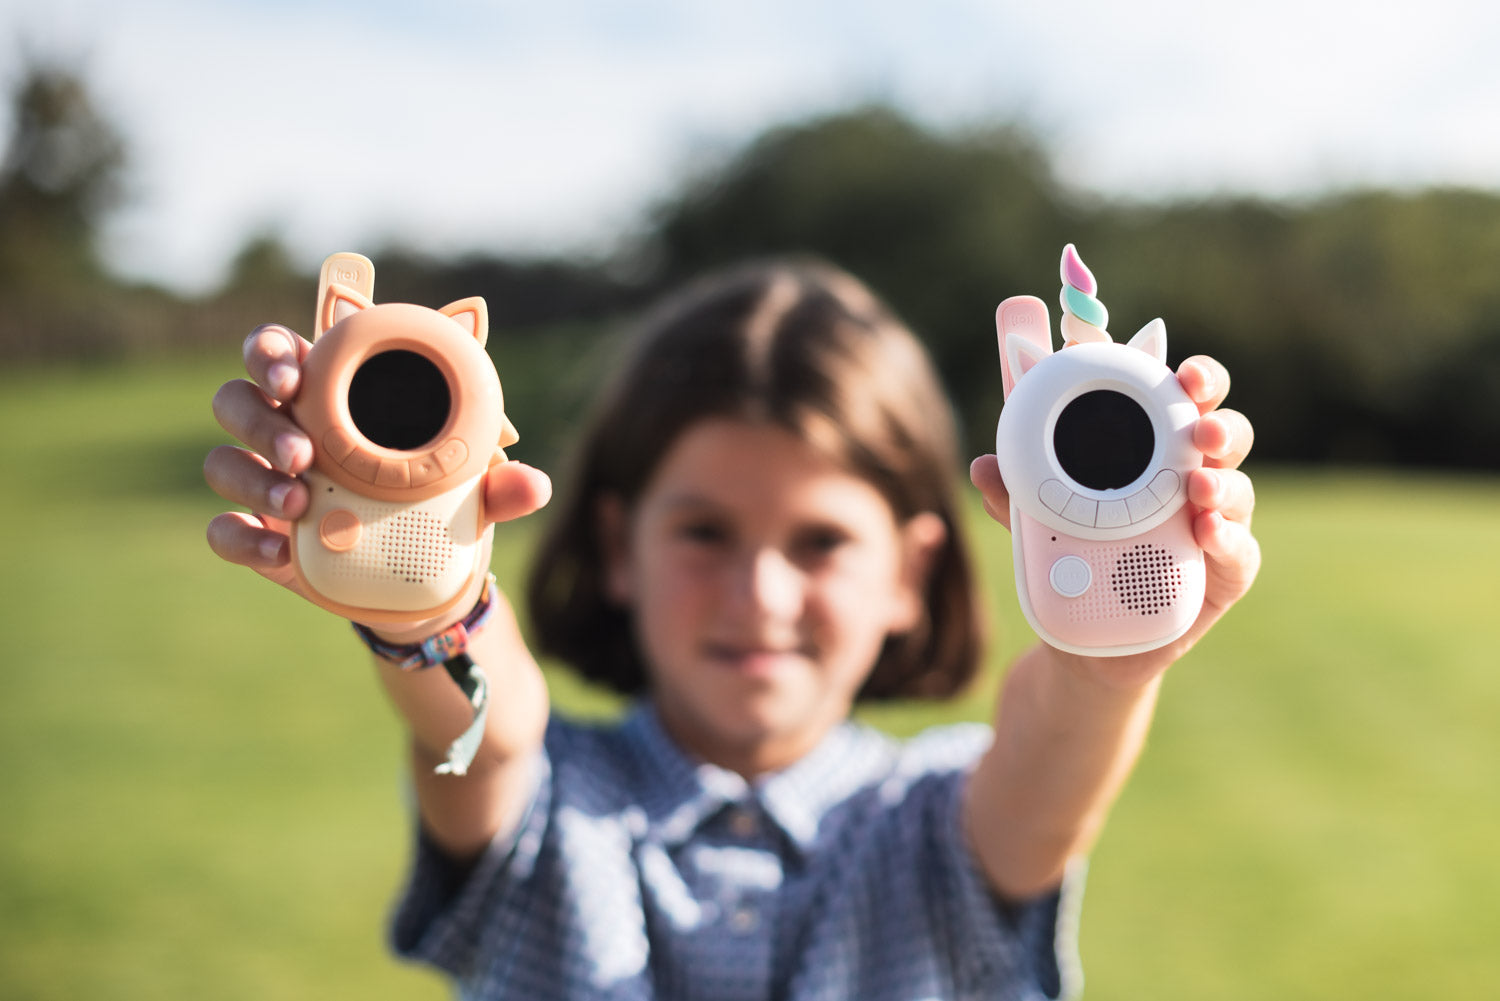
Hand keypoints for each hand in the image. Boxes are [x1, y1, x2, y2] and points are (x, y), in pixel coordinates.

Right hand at [203, 324, 552, 631]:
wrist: (420, 580)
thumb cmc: (438, 504)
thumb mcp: (471, 491)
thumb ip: (500, 486)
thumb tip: (534, 486)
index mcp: (328, 395)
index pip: (279, 350)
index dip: (271, 350)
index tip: (292, 373)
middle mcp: (286, 430)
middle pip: (236, 399)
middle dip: (257, 417)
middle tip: (299, 451)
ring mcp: (265, 483)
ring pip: (222, 462)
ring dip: (251, 478)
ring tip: (300, 501)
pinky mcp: (258, 536)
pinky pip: (223, 530)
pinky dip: (242, 538)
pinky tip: (280, 553)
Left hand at [969, 354, 1259, 686]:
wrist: (1091, 642)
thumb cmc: (1077, 560)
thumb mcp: (1040, 523)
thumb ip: (1017, 495)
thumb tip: (982, 467)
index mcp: (1156, 452)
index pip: (1182, 401)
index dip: (1192, 378)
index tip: (1181, 370)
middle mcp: (1195, 479)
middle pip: (1224, 434)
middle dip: (1218, 420)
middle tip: (1200, 427)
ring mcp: (1216, 525)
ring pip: (1237, 489)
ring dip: (1223, 482)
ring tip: (1198, 486)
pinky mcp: (1224, 573)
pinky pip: (1239, 553)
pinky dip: (1227, 539)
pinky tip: (1207, 532)